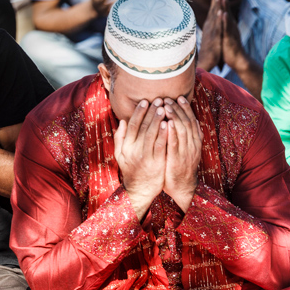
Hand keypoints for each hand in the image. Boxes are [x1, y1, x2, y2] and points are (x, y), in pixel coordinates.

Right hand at [114, 99, 167, 219]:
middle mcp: (134, 150)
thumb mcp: (120, 155)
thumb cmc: (132, 170)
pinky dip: (164, 134)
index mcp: (126, 146)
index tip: (145, 101)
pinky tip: (168, 124)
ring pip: (151, 134)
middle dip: (151, 112)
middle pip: (143, 126)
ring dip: (157, 119)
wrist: (140, 190)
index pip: (132, 124)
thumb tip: (122, 121)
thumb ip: (120, 138)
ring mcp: (145, 157)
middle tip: (158, 100)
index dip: (139, 112)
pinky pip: (160, 146)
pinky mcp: (156, 163)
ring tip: (164, 107)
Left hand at [163, 96, 202, 212]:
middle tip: (168, 98)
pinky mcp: (178, 160)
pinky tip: (167, 124)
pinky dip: (172, 133)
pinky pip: (176, 144)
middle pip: (187, 122)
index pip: (192, 120)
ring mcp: (187, 152)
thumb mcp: (186, 150)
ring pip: (183, 130)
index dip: (186, 108)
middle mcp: (193, 145)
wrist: (183, 187)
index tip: (179, 98)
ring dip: (174, 117)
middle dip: (178, 109)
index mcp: (196, 141)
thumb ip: (186, 136)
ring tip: (166, 106)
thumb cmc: (181, 167)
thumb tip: (188, 121)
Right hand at [197, 0, 224, 71]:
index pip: (212, 11)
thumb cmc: (210, 53)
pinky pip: (218, 29)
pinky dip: (219, 20)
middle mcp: (210, 28)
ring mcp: (212, 33)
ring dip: (217, 6)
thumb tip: (211, 26)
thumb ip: (211, 31)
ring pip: (215, 17)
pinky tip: (221, 12)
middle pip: (213, 11)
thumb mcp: (211, 39)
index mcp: (210, 27)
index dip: (215, 1)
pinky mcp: (215, 40)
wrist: (206, 65)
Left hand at [221, 0, 247, 71]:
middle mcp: (231, 27)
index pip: (225, 10)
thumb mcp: (226, 35)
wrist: (238, 61)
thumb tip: (223, 20)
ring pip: (227, 18)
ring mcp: (230, 32)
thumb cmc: (231, 49)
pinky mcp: (229, 39)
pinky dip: (225, 21)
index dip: (223, 0)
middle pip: (227, 11)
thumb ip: (225, 27)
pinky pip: (227, 29)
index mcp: (229, 26)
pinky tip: (223, 14)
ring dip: (225, 7)